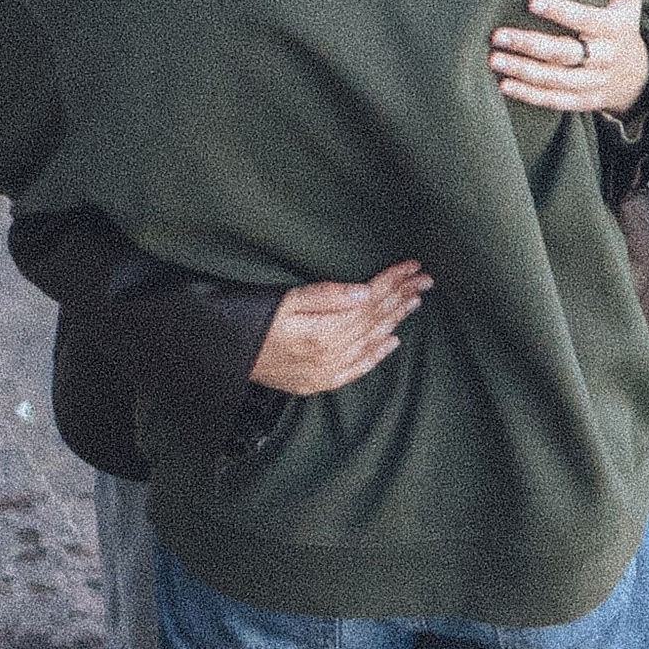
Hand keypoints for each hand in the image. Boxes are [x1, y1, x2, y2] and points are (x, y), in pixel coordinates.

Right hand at [251, 260, 430, 395]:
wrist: (223, 361)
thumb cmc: (248, 324)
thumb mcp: (283, 301)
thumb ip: (326, 296)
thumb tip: (365, 291)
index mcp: (324, 331)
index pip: (369, 300)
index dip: (393, 281)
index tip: (413, 266)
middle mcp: (331, 353)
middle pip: (374, 318)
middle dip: (402, 296)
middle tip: (425, 279)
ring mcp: (327, 370)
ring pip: (371, 340)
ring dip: (395, 319)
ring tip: (416, 300)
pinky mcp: (319, 381)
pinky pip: (357, 368)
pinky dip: (377, 355)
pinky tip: (392, 342)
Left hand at [491, 0, 648, 116]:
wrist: (638, 78)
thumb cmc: (623, 28)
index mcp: (614, 28)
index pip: (586, 19)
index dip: (561, 12)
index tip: (532, 2)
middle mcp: (604, 57)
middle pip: (564, 53)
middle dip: (529, 44)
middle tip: (497, 34)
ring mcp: (593, 83)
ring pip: (556, 79)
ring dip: (523, 70)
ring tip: (493, 58)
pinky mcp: (583, 101)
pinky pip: (554, 101)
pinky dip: (529, 94)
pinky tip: (503, 85)